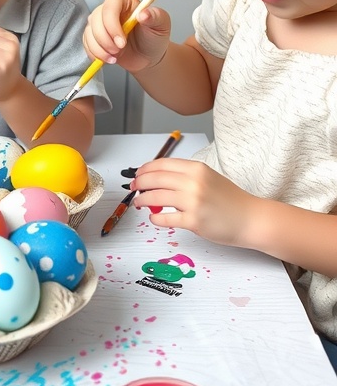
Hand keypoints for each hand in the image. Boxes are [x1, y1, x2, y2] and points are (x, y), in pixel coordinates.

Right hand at [83, 0, 171, 72]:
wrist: (148, 56)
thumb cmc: (154, 38)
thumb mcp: (161, 25)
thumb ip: (155, 16)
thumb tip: (144, 14)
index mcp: (124, 2)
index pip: (110, 5)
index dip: (112, 23)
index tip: (121, 41)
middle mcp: (109, 10)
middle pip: (95, 19)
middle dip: (105, 39)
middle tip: (119, 50)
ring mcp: (99, 24)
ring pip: (89, 33)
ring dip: (100, 49)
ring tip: (116, 56)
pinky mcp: (93, 38)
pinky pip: (86, 44)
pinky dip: (95, 54)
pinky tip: (109, 59)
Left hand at [131, 157, 256, 247]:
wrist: (250, 218)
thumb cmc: (230, 200)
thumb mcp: (208, 178)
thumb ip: (185, 177)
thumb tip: (157, 181)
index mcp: (197, 169)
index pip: (162, 164)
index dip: (145, 169)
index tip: (138, 175)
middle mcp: (194, 182)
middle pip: (155, 179)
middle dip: (139, 184)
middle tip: (134, 188)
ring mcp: (193, 202)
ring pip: (156, 197)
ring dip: (143, 200)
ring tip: (140, 203)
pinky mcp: (194, 221)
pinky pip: (165, 218)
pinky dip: (155, 218)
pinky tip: (154, 218)